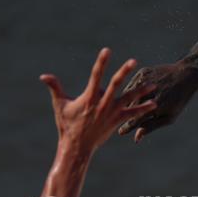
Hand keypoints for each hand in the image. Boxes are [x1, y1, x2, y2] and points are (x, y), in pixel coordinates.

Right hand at [39, 48, 156, 155]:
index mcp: (89, 97)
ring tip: (153, 84)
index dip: (101, 62)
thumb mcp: (60, 105)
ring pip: (129, 98)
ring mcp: (111, 113)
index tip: (107, 50)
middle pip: (116, 84)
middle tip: (134, 61)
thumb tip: (43, 76)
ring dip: (141, 91)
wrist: (77, 146)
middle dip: (125, 72)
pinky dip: (143, 109)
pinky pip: (132, 114)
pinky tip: (154, 103)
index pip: (96, 75)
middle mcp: (102, 103)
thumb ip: (54, 88)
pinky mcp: (116, 121)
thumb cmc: (67, 125)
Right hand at [117, 62, 197, 142]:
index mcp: (159, 105)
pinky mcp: (143, 72)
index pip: (138, 119)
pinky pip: (131, 85)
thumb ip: (152, 126)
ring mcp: (146, 80)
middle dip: (123, 115)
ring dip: (122, 104)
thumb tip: (137, 138)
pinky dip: (128, 92)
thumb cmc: (179, 100)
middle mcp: (151, 92)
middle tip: (114, 123)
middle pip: (131, 107)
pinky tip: (124, 99)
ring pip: (129, 95)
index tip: (120, 132)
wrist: (186, 74)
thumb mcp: (169, 116)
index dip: (128, 127)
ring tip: (116, 112)